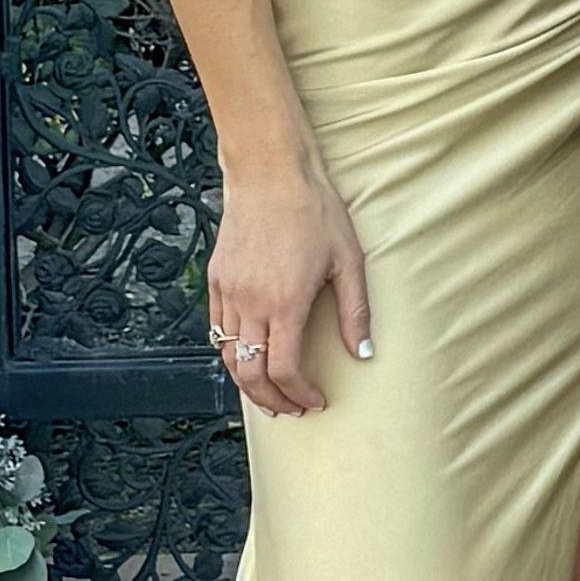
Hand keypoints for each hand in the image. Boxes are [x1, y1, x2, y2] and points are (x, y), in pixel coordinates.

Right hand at [206, 162, 372, 415]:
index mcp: (285, 302)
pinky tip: (249, 355)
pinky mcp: (216, 278)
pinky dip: (231, 351)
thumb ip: (355, 311)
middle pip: (249, 373)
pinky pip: (217, 328)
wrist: (270, 172)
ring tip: (269, 392)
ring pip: (228, 355)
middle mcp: (251, 302)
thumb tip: (363, 352)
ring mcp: (228, 290)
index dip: (298, 394)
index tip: (314, 401)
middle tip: (290, 408)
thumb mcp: (348, 260)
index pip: (283, 370)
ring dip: (248, 381)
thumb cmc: (313, 210)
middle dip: (270, 400)